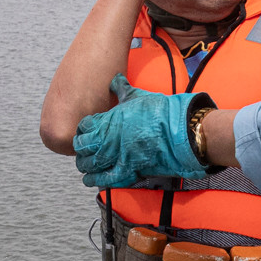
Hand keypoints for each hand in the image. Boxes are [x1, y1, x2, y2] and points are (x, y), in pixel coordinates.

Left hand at [72, 76, 210, 187]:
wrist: (179, 131)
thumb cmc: (160, 113)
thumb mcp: (138, 96)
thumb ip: (122, 89)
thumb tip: (115, 80)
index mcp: (109, 120)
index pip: (84, 127)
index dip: (83, 129)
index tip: (86, 131)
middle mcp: (109, 139)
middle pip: (83, 147)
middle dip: (82, 148)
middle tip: (84, 149)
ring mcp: (117, 156)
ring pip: (90, 164)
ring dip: (86, 164)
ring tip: (86, 164)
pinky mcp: (128, 170)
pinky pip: (105, 179)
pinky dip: (94, 179)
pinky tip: (90, 179)